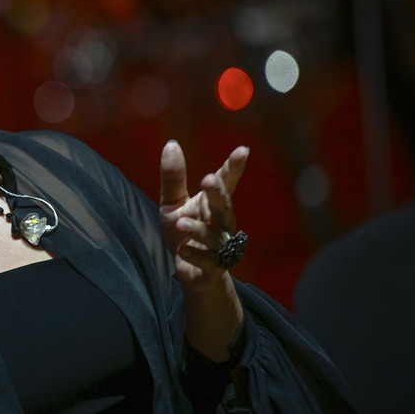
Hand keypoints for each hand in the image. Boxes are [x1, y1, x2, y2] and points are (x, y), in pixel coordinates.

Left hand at [158, 140, 248, 290]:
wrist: (190, 270)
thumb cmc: (184, 231)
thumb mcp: (172, 204)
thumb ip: (173, 178)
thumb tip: (171, 143)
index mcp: (212, 204)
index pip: (226, 183)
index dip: (234, 167)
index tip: (243, 150)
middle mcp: (221, 223)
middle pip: (224, 207)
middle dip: (218, 194)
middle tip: (209, 179)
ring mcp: (220, 246)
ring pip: (214, 236)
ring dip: (199, 229)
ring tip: (181, 223)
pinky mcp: (213, 268)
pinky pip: (208, 262)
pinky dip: (196, 256)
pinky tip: (183, 250)